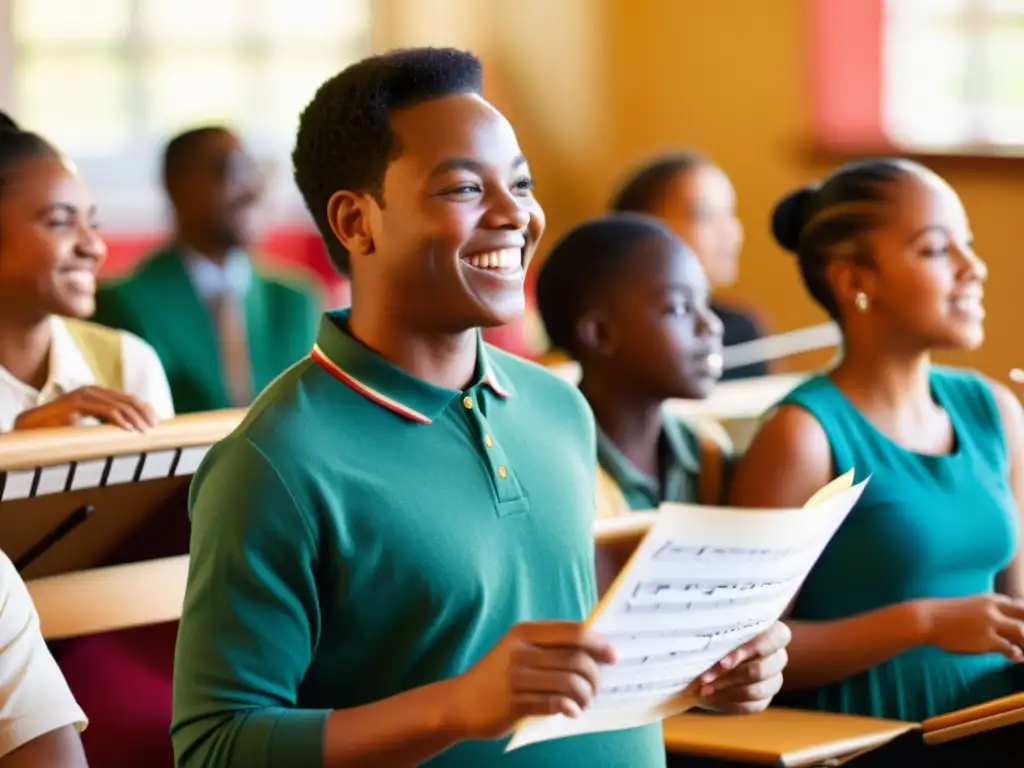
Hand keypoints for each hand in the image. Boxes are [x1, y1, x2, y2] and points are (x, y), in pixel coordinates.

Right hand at [13, 386, 158, 431]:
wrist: (35, 424)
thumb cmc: (61, 425)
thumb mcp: (88, 419)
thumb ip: (105, 417)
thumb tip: (128, 425)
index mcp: (96, 392)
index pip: (126, 398)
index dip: (143, 408)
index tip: (156, 420)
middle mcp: (92, 390)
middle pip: (126, 400)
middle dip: (143, 413)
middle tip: (155, 426)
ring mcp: (85, 395)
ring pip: (118, 406)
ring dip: (135, 419)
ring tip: (145, 430)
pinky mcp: (78, 404)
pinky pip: (105, 412)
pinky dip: (120, 421)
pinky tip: (129, 430)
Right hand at [446, 621, 616, 739]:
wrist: (459, 702)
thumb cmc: (498, 676)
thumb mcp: (518, 650)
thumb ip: (549, 646)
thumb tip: (594, 650)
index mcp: (525, 632)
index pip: (574, 632)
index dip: (599, 644)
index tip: (613, 656)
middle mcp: (520, 650)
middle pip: (576, 659)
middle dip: (594, 676)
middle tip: (595, 687)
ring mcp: (516, 677)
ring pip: (569, 683)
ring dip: (585, 695)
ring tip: (583, 702)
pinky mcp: (513, 702)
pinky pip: (555, 704)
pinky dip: (569, 708)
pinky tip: (570, 711)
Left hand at [696, 621, 790, 713]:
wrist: (701, 664)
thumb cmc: (709, 639)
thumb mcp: (713, 630)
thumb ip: (721, 629)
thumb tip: (712, 629)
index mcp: (770, 631)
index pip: (779, 636)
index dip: (753, 648)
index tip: (724, 660)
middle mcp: (776, 655)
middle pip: (764, 668)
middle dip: (731, 674)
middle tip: (705, 677)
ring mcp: (773, 679)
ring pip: (758, 690)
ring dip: (727, 689)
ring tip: (704, 688)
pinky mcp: (764, 699)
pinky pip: (753, 705)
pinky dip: (728, 701)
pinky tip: (711, 695)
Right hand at [921, 594, 1023, 660]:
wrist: (926, 619)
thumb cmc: (944, 614)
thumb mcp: (970, 606)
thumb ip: (987, 612)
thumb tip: (1000, 626)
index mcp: (990, 599)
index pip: (1021, 606)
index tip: (1022, 628)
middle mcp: (994, 609)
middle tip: (1023, 639)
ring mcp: (991, 623)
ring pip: (1022, 632)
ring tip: (1023, 650)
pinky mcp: (986, 639)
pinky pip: (1010, 648)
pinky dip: (1016, 654)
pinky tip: (1016, 658)